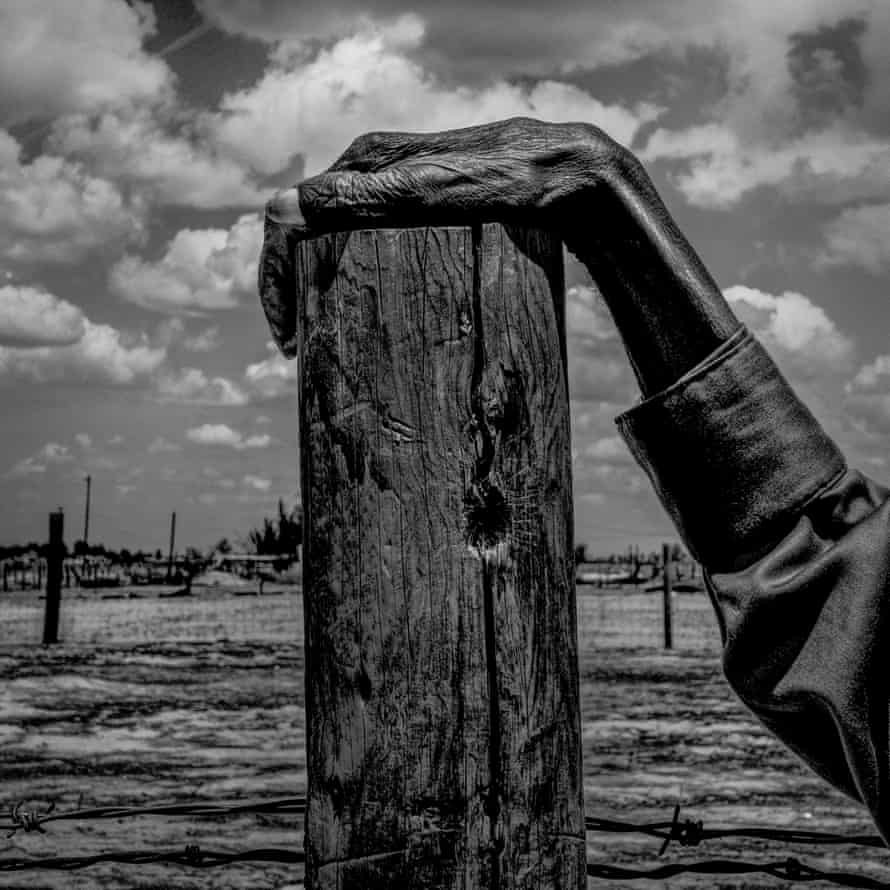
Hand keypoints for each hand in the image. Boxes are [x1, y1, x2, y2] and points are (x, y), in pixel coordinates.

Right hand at [258, 117, 631, 355]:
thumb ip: (359, 199)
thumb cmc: (508, 183)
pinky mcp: (427, 207)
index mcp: (363, 163)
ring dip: (319, 286)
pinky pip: (370, 242)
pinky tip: (363, 307)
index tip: (286, 339)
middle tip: (298, 348)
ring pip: (337, 239)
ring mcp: (402, 188)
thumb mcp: (429, 196)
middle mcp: (375, 171)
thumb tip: (280, 210)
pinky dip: (353, 276)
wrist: (572, 175)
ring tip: (324, 336)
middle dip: (292, 288)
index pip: (285, 216)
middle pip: (307, 231)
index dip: (273, 280)